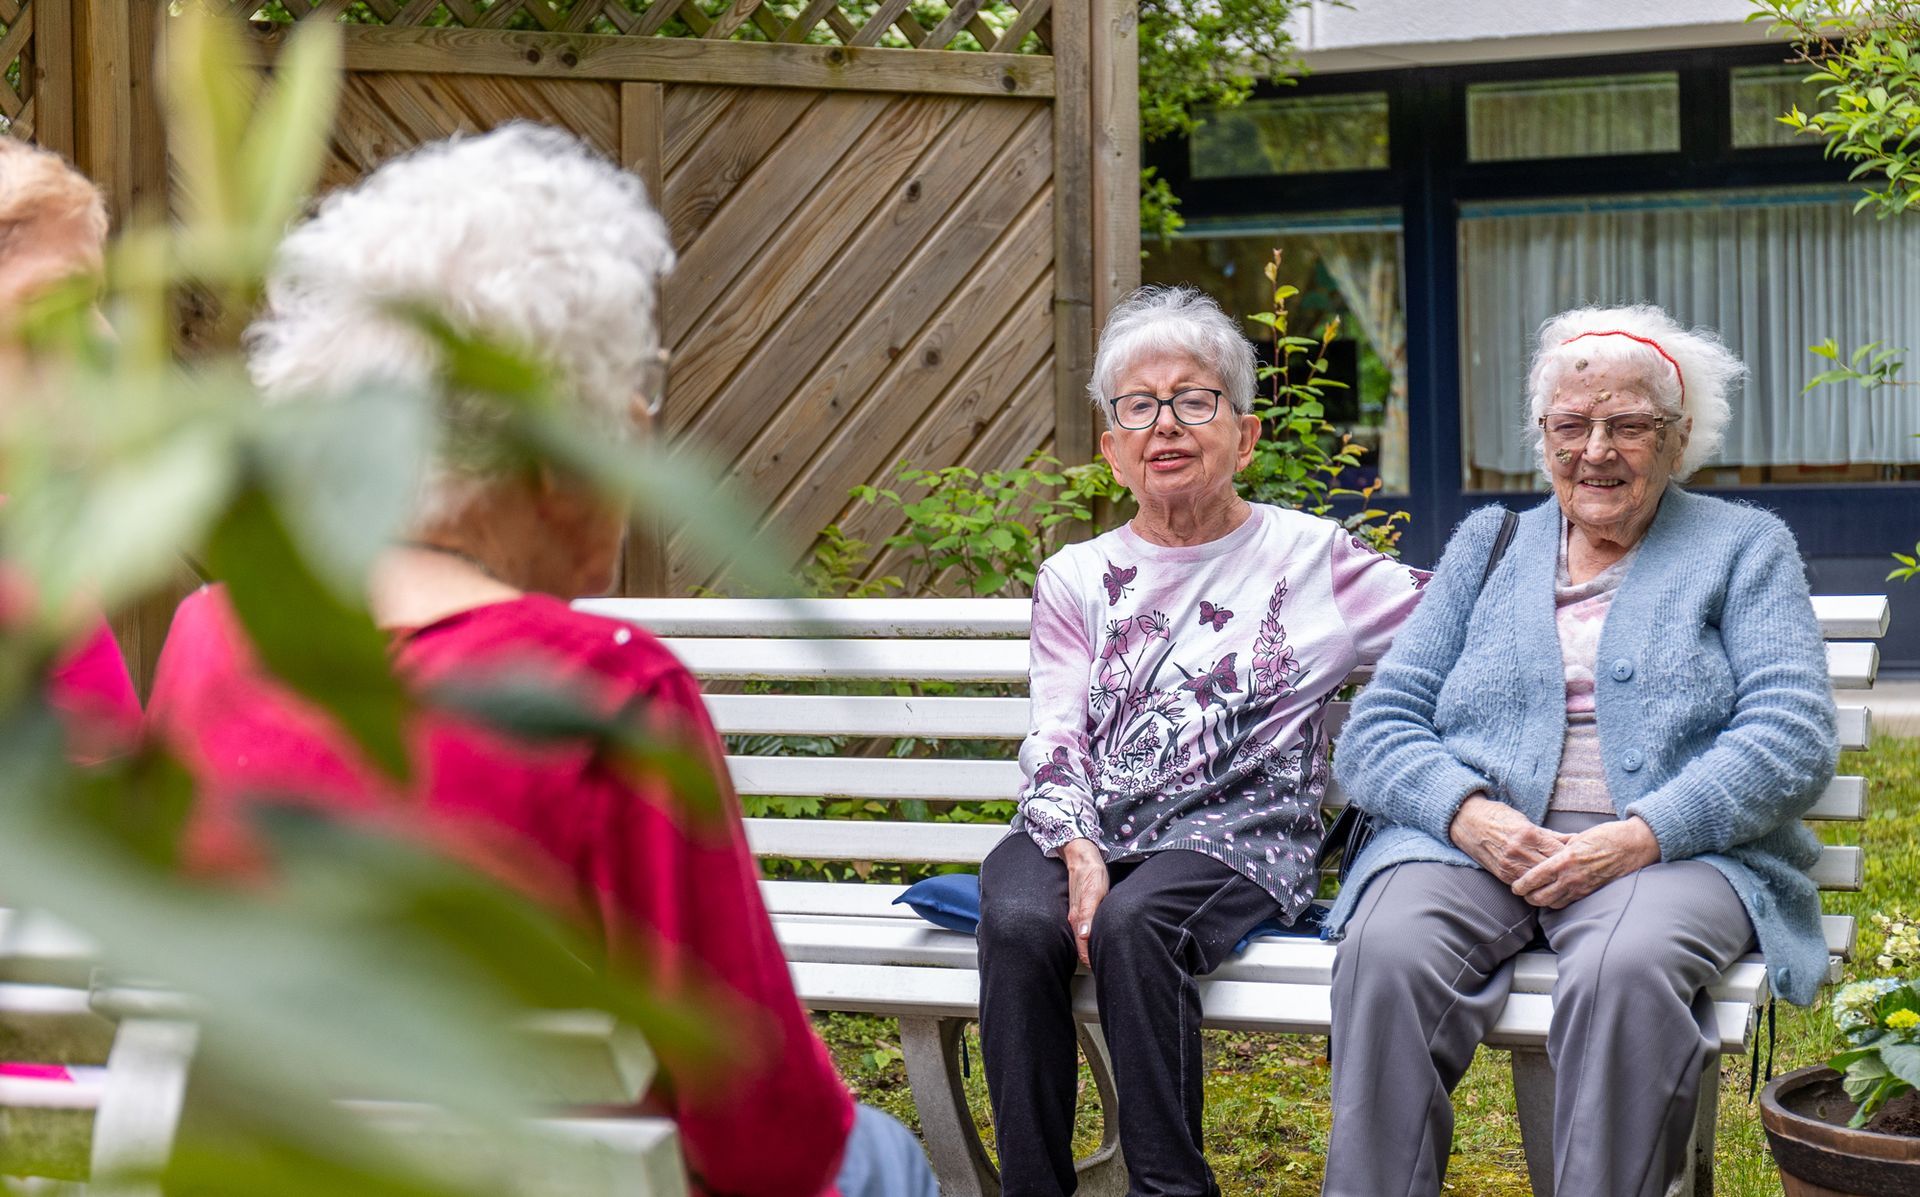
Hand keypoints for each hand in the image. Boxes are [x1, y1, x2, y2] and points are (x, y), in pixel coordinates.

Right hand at [1060, 838, 1108, 967]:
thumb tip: (1084, 936)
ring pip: (1083, 941)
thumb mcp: (1094, 892)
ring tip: (1105, 961)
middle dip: (1092, 962)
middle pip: (1082, 949)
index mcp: (1078, 919)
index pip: (1083, 950)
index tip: (1103, 971)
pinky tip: (1098, 942)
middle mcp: (1076, 920)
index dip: (1092, 963)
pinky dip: (1091, 941)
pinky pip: (1085, 931)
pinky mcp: (1081, 911)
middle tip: (1107, 971)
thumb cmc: (1091, 873)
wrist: (1082, 856)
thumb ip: (1088, 914)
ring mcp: (1077, 916)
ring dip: (1091, 952)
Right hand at [1447, 794, 1570, 884]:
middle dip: (1565, 872)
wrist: (1467, 821)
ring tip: (1565, 883)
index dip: (1572, 857)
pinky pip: (1526, 885)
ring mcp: (1509, 865)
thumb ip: (1550, 835)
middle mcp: (1519, 852)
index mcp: (1528, 834)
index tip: (1582, 859)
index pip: (1559, 852)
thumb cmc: (1498, 817)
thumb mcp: (1525, 821)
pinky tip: (1547, 887)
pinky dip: (1537, 886)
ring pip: (1540, 881)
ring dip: (1552, 883)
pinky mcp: (1502, 874)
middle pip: (1551, 869)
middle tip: (1578, 874)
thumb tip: (1576, 840)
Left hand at [1511, 817, 1661, 908]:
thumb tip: (1546, 852)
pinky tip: (1556, 895)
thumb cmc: (1606, 836)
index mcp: (1564, 861)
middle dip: (1529, 897)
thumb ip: (1560, 848)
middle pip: (1541, 898)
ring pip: (1555, 904)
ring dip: (1544, 901)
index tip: (1514, 887)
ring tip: (1538, 895)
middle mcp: (1572, 878)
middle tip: (1524, 893)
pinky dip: (1560, 901)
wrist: (1634, 845)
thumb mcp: (1577, 838)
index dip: (1521, 885)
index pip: (1534, 878)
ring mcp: (1583, 888)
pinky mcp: (1592, 893)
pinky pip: (1570, 902)